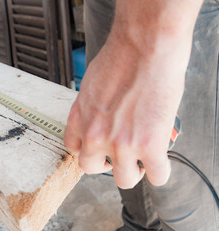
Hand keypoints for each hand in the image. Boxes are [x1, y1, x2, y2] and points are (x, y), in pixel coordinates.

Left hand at [64, 23, 192, 188]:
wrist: (144, 47)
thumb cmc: (121, 56)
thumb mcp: (93, 84)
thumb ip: (94, 107)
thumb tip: (107, 116)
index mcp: (79, 118)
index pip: (73, 148)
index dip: (88, 150)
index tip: (98, 150)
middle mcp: (95, 134)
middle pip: (92, 168)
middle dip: (106, 165)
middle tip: (118, 157)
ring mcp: (121, 144)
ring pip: (125, 179)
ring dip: (134, 172)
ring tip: (142, 160)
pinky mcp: (149, 146)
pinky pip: (157, 176)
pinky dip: (160, 171)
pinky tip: (161, 159)